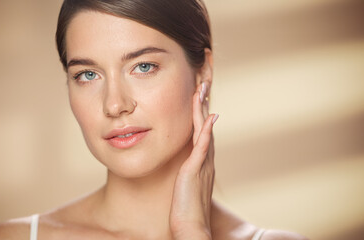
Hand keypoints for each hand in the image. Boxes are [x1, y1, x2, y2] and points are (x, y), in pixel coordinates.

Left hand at [169, 82, 217, 239]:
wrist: (190, 227)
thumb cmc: (185, 209)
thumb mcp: (186, 185)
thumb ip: (188, 171)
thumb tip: (187, 162)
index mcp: (201, 162)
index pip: (202, 131)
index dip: (200, 112)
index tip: (197, 95)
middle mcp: (205, 160)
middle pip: (206, 125)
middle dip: (204, 103)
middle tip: (203, 82)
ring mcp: (202, 164)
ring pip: (205, 130)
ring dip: (203, 109)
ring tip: (203, 89)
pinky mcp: (196, 170)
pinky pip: (202, 146)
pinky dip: (206, 130)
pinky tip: (209, 117)